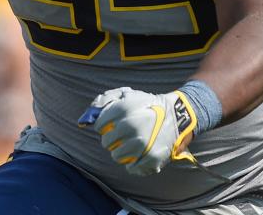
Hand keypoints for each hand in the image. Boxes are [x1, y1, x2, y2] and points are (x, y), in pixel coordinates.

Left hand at [79, 87, 197, 175]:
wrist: (177, 115)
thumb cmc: (148, 105)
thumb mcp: (127, 94)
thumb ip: (105, 101)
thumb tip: (85, 119)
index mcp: (122, 110)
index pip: (99, 126)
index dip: (104, 125)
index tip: (112, 124)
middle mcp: (130, 127)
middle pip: (106, 142)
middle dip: (112, 139)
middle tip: (123, 134)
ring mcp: (140, 144)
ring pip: (117, 156)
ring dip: (121, 151)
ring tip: (131, 143)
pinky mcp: (150, 158)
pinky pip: (131, 168)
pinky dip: (133, 163)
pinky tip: (139, 153)